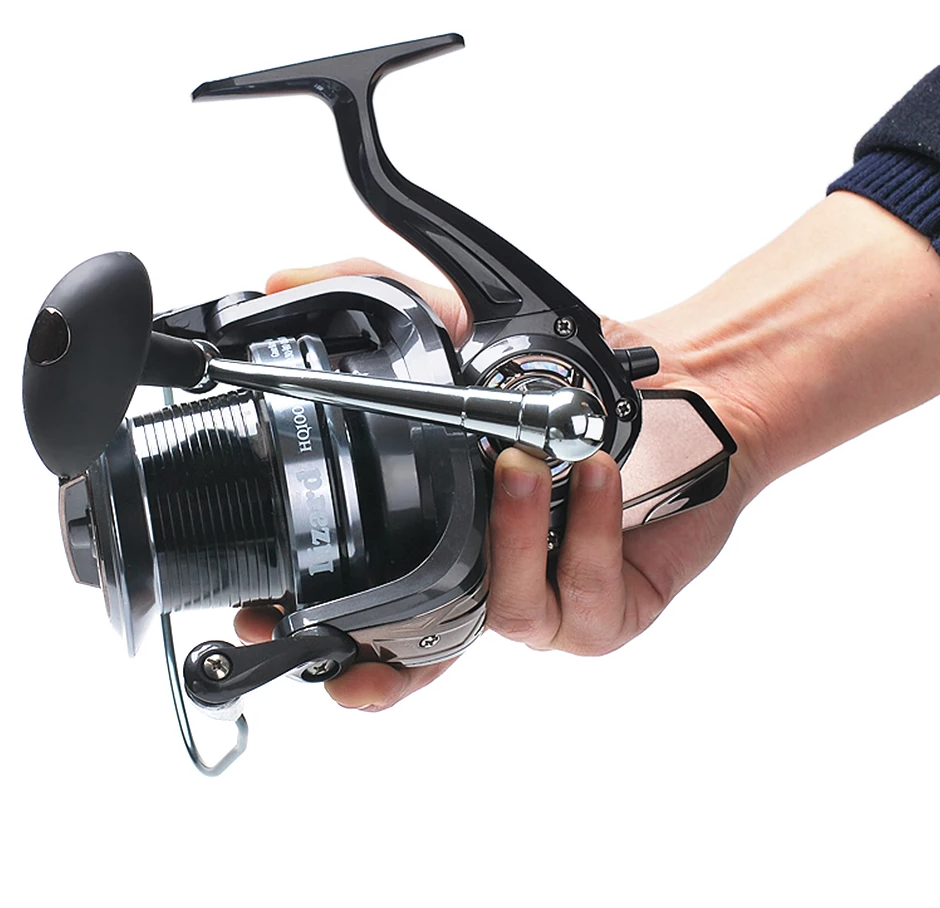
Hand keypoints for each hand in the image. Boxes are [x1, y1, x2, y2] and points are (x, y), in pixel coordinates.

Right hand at [234, 257, 767, 708]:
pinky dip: (585, 532)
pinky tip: (594, 474)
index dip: (318, 625)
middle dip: (377, 662)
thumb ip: (374, 299)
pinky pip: (581, 596)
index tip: (265, 619)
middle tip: (350, 647)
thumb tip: (281, 279)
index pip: (368, 599)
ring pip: (505, 611)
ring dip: (509, 538)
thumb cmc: (570, 383)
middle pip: (417, 658)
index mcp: (444, 533)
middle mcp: (488, 577)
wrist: (676, 397)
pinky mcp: (608, 612)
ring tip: (520, 465)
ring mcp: (546, 602)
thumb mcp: (460, 328)